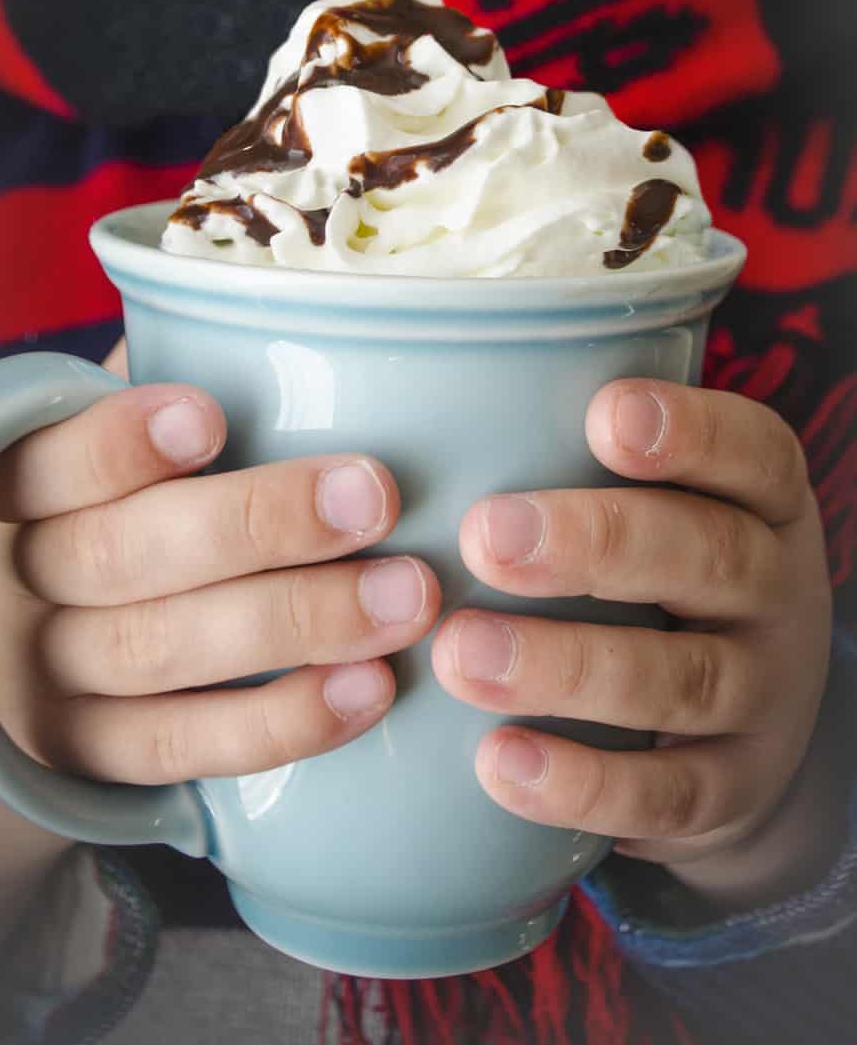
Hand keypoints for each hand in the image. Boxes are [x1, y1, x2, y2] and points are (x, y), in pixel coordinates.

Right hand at [0, 354, 439, 783]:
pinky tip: (367, 690)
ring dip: (295, 623)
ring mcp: (56, 675)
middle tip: (374, 496)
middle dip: (255, 525)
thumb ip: (182, 369)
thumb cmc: (124, 501)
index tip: (211, 414)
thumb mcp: (124, 433)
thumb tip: (301, 294)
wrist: (34, 648)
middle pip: (122, 555)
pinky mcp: (94, 756)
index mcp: (31, 484)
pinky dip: (277, 723)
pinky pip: (180, 748)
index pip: (54, 460)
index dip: (122, 440)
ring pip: (159, 651)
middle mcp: (29, 579)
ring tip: (408, 598)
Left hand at [431, 380, 834, 907]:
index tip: (602, 415)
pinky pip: (667, 795)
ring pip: (681, 678)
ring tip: (460, 655)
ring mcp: (763, 696)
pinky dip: (583, 782)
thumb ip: (570, 458)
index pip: (751, 451)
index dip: (689, 431)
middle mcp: (774, 591)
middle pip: (709, 556)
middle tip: (485, 538)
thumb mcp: (657, 508)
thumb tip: (419, 400)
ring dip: (566, 666)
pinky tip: (499, 763)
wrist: (742, 730)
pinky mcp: (731, 791)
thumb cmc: (659, 577)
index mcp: (760, 502)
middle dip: (595, 543)